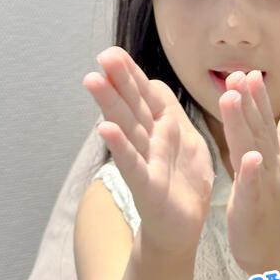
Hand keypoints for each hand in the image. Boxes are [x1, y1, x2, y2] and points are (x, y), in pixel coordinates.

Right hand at [83, 46, 214, 255]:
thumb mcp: (186, 140)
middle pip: (133, 105)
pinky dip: (120, 147)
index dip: (132, 76)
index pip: (147, 95)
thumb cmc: (182, 182)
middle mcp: (150, 141)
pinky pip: (133, 164)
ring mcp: (146, 162)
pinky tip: (104, 129)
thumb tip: (153, 82)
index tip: (114, 53)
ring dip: (110, 104)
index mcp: (164, 128)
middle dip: (119, 80)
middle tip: (104, 55)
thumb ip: (171, 112)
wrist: (183, 226)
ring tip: (93, 80)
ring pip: (128, 128)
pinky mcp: (147, 186)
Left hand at [219, 70, 279, 275]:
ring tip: (233, 97)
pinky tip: (249, 157)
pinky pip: (254, 189)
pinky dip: (252, 173)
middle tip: (239, 73)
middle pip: (259, 130)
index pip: (265, 123)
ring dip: (244, 124)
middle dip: (248, 101)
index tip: (247, 71)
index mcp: (274, 159)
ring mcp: (266, 188)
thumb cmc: (275, 213)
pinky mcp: (256, 210)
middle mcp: (273, 169)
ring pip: (253, 151)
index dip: (257, 97)